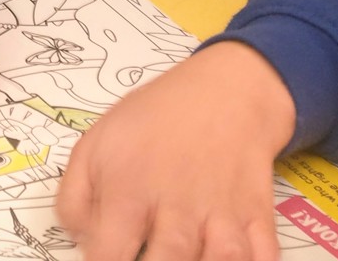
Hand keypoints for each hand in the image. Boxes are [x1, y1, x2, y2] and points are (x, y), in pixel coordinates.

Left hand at [58, 41, 295, 260]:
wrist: (225, 92)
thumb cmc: (153, 120)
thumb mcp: (95, 144)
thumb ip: (75, 200)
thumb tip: (81, 245)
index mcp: (130, 190)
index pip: (110, 254)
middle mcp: (177, 208)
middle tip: (150, 258)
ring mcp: (223, 216)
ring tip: (186, 259)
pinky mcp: (259, 219)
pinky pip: (263, 258)